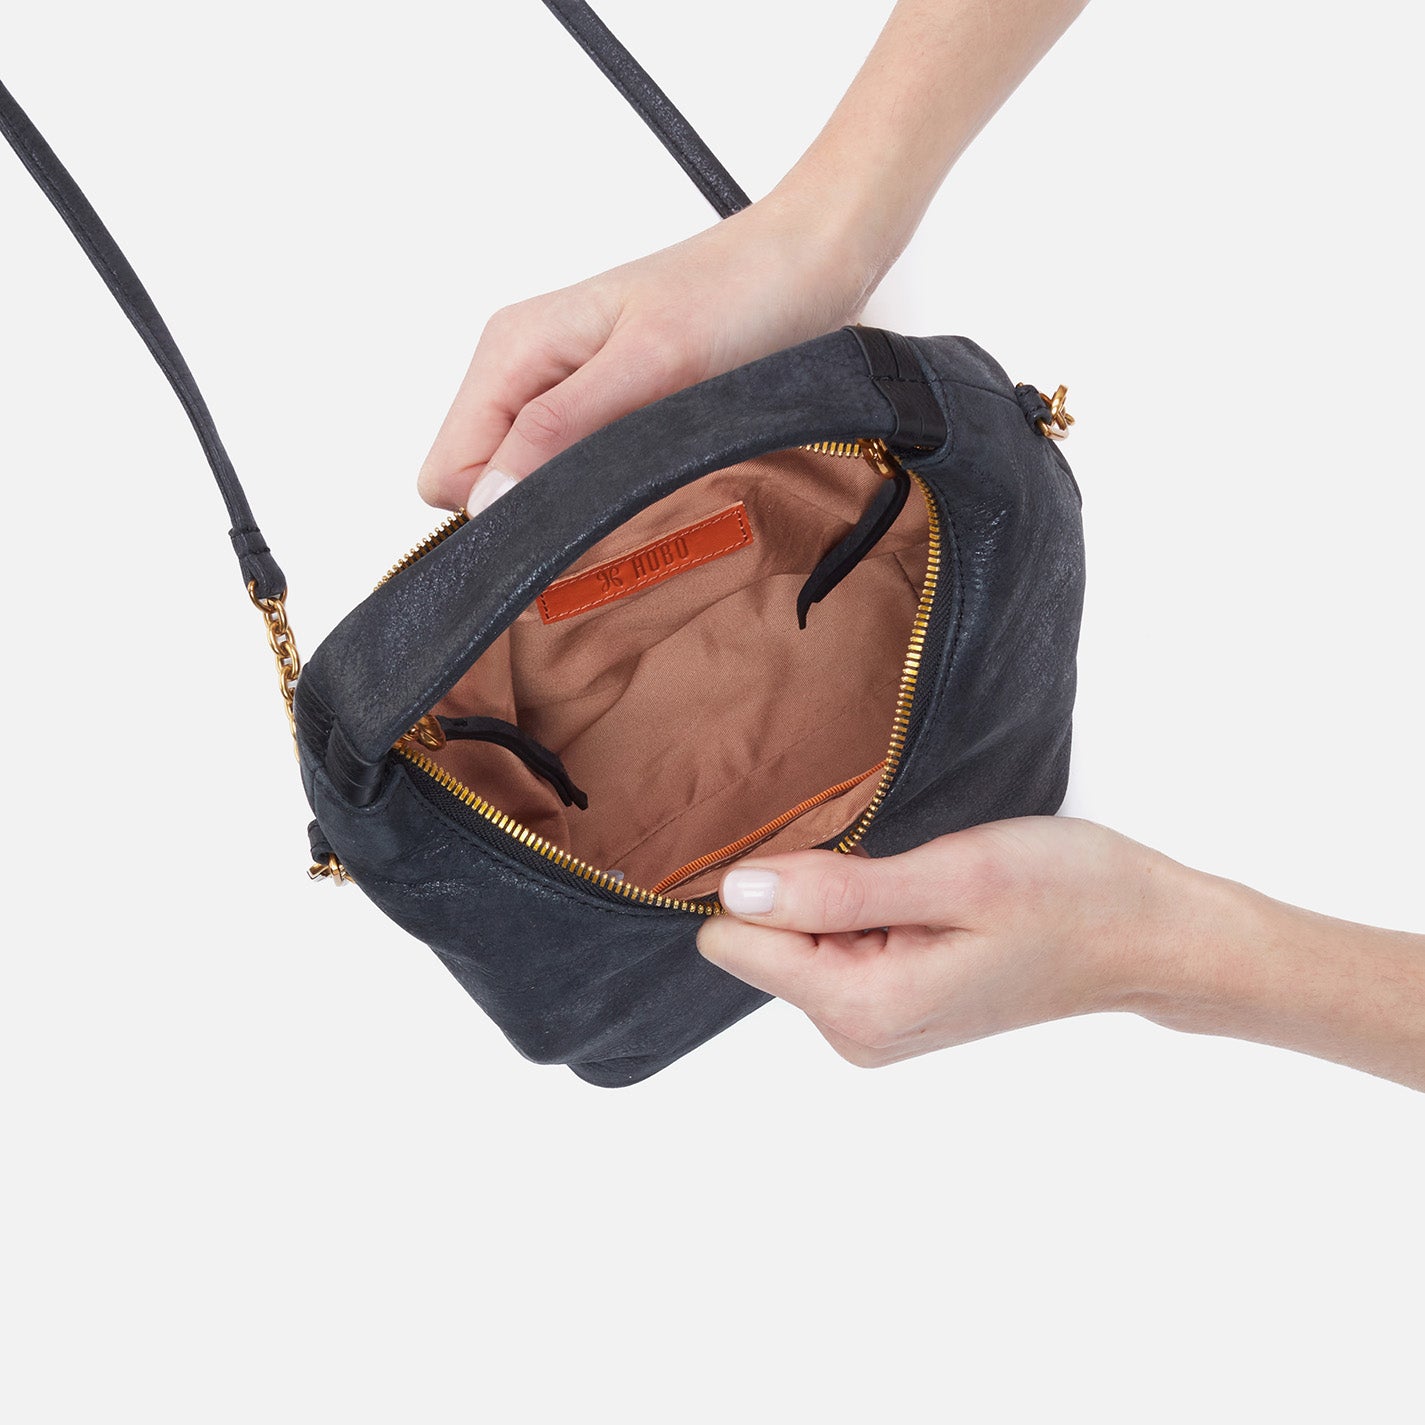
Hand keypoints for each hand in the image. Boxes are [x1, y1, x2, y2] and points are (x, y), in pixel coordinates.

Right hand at [416, 191, 877, 513]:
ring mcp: (561, 388)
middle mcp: (524, 368)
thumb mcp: (649, 363)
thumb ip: (560, 428)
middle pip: (479, 483)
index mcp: (512, 349)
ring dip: (578, 499)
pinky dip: (606, 486)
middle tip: (622, 495)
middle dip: (536, 508)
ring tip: (650, 474)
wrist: (807, 261)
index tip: (572, 519)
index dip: (499, 511)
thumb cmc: (739, 295)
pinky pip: (571, 470)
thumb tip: (488, 500)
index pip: (448, 474)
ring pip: (526, 482)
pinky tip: (655, 471)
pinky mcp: (602, 405)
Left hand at [696, 818, 1181, 1066]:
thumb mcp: (955, 875)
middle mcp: (854, 1030)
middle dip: (811, 887)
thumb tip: (737, 892)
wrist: (1145, 935)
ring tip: (922, 880)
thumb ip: (839, 890)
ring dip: (844, 894)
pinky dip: (865, 906)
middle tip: (900, 864)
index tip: (838, 851)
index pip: (734, 940)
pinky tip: (924, 896)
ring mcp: (872, 1022)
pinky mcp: (889, 1003)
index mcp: (862, 1006)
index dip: (771, 881)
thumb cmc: (1068, 897)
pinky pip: (831, 943)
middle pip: (760, 939)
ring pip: (795, 937)